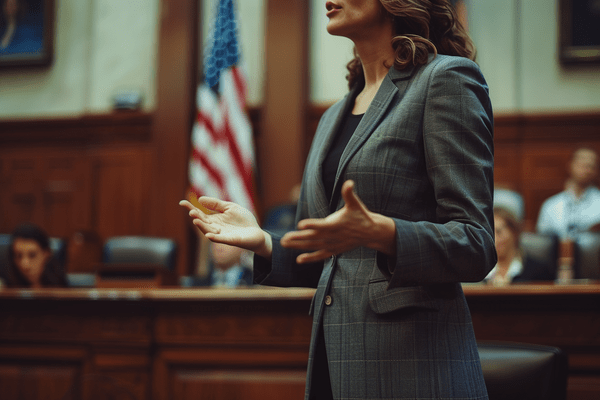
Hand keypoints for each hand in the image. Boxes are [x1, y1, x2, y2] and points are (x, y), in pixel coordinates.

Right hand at [179, 198, 271, 257]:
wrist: (257, 232)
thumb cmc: (243, 220)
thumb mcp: (230, 207)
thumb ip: (216, 204)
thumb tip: (199, 200)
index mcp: (215, 219)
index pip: (200, 214)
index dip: (191, 208)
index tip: (181, 203)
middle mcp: (216, 228)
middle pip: (203, 223)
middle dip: (196, 218)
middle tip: (191, 212)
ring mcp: (223, 235)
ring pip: (209, 231)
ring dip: (202, 227)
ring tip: (195, 220)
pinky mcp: (232, 240)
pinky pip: (221, 239)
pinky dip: (214, 237)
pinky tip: (208, 235)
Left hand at [281, 180, 395, 263]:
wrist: (371, 232)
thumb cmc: (360, 215)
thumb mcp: (355, 203)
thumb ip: (349, 193)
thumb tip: (349, 182)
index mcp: (337, 224)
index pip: (323, 225)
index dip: (312, 225)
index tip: (300, 224)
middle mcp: (334, 236)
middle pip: (314, 238)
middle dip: (298, 238)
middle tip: (284, 238)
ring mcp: (334, 245)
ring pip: (314, 246)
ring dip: (299, 246)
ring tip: (285, 244)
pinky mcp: (335, 250)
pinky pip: (321, 255)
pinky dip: (310, 258)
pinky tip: (299, 260)